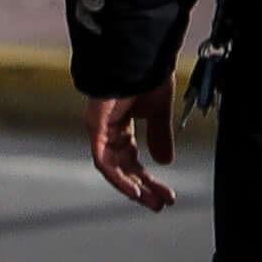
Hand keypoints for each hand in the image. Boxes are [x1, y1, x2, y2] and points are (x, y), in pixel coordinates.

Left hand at [85, 87, 177, 213]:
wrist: (139, 55)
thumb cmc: (147, 75)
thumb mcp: (158, 112)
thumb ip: (160, 136)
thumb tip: (165, 162)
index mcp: (120, 127)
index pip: (132, 161)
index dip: (148, 180)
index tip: (166, 195)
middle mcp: (107, 132)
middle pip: (123, 169)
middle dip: (142, 189)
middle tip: (160, 206)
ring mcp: (98, 130)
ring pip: (113, 169)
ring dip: (131, 187)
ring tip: (151, 203)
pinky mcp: (95, 127)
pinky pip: (103, 159)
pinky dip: (118, 176)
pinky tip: (133, 190)